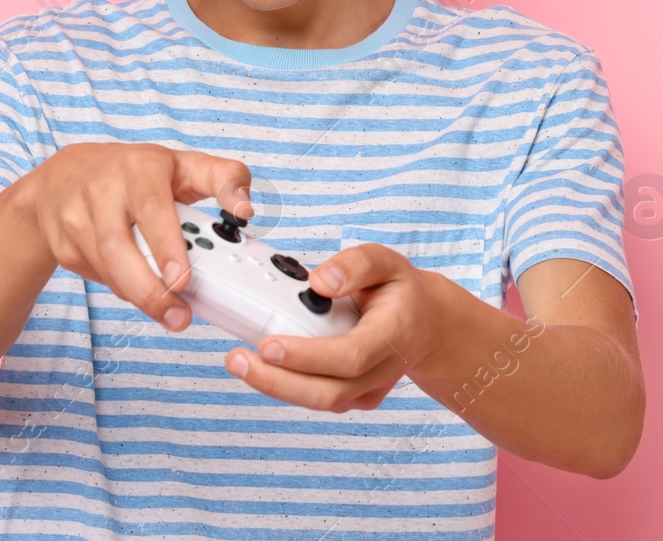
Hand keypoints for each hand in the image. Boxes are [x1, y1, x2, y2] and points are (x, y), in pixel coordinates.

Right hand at [22, 142, 251, 331]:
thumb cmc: (136, 173)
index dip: (167, 245)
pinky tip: (138, 286)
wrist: (64, 178)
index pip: (153, 207)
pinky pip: (96, 275)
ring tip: (170, 313)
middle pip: (119, 245)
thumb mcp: (184, 164)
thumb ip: (225, 179)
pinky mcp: (63, 244)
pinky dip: (120, 287)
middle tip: (178, 314)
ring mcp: (76, 217)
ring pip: (106, 266)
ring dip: (138, 295)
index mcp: (139, 168)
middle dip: (149, 287)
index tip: (184, 278)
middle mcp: (102, 189)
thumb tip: (245, 208)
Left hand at [222, 243, 451, 411]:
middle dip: (278, 381)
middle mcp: (383, 369)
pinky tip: (262, 367)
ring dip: (276, 386)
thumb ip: (356, 265)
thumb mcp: (386, 261)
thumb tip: (320, 281)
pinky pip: (317, 399)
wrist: (424, 324)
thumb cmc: (400, 291)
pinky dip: (287, 386)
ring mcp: (369, 389)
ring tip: (239, 362)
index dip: (308, 356)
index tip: (269, 345)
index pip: (351, 356)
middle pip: (329, 391)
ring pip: (320, 401)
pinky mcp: (354, 397)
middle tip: (238, 359)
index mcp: (394, 333)